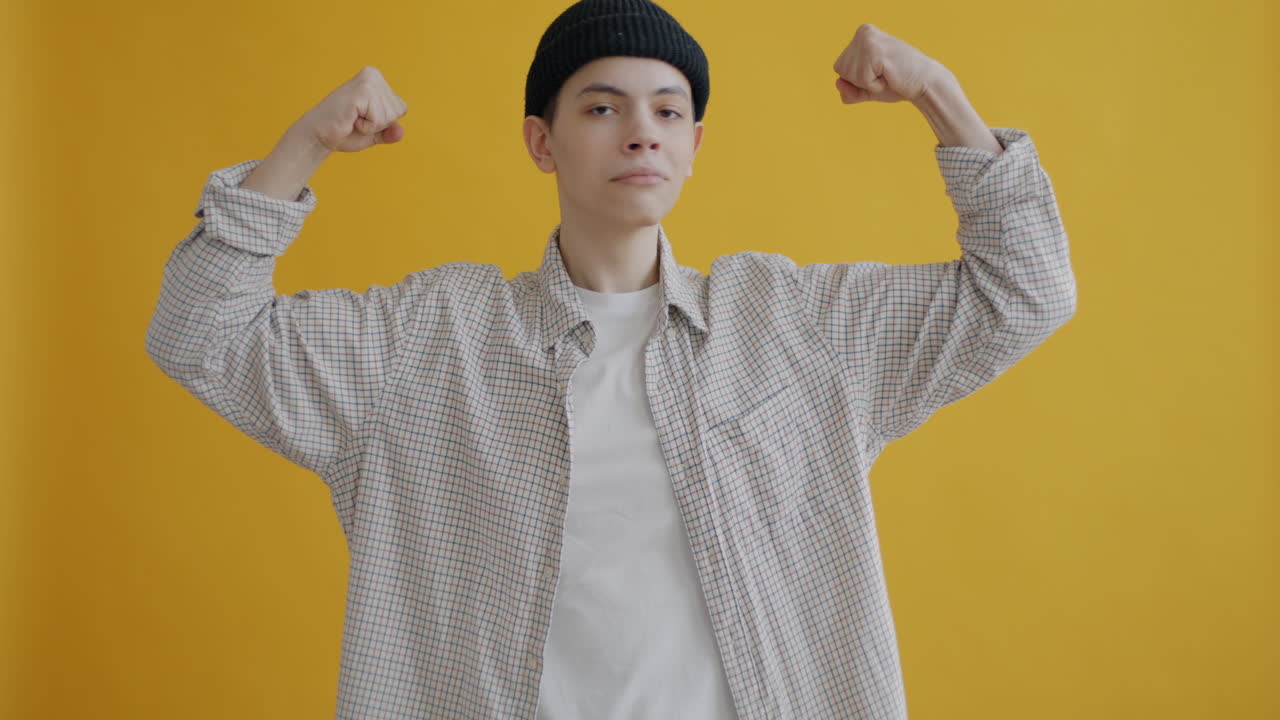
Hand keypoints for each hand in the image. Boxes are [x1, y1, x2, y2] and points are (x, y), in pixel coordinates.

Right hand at [296, 66, 409, 152]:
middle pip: (397, 112)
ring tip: (352, 118)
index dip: (383, 123)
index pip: (401, 109)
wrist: (319, 135)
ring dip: (371, 125)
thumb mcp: (375, 133)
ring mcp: (368, 80)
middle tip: (355, 119)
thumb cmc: (344, 131)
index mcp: (378, 80)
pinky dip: (366, 126)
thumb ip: (390, 132)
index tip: (362, 118)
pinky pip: (378, 119)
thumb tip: (400, 132)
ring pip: (389, 117)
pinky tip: (350, 118)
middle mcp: (374, 75)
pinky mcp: (362, 90)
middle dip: (378, 124)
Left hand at [832, 24, 948, 104]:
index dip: (857, 80)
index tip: (879, 72)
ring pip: (848, 76)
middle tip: (884, 74)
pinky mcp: (874, 51)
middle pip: (840, 71)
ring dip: (868, 84)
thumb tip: (837, 83)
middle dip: (861, 82)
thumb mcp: (866, 88)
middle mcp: (863, 32)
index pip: (839, 67)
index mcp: (861, 34)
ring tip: (888, 74)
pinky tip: (890, 75)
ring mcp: (868, 40)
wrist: (924, 84)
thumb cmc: (896, 84)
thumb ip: (847, 89)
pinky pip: (861, 80)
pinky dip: (875, 86)